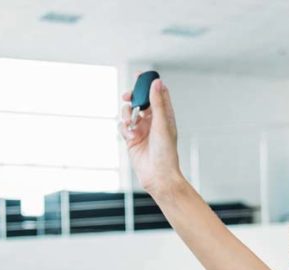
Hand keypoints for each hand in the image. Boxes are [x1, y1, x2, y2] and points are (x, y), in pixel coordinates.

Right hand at [120, 75, 183, 195]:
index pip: (157, 93)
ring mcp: (141, 129)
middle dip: (132, 97)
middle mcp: (153, 121)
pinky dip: (124, 129)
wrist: (158, 175)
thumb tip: (156, 82)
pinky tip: (130, 137)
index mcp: (164, 115)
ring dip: (126, 115)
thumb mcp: (161, 124)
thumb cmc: (166, 152)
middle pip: (139, 100)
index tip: (139, 75)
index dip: (148, 83)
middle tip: (127, 97)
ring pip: (128, 113)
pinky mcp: (132, 139)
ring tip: (130, 125)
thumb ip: (158, 103)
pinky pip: (123, 127)